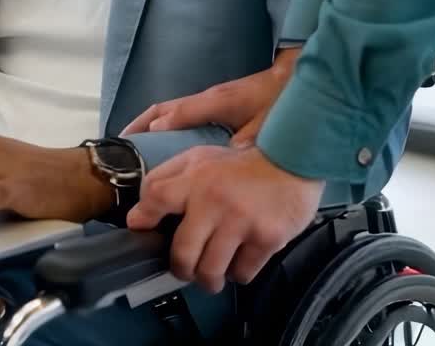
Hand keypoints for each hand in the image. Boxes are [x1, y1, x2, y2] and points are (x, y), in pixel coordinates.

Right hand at [122, 48, 300, 146]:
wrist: (297, 77)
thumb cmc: (280, 103)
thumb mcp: (263, 129)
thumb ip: (239, 149)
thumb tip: (216, 170)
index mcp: (213, 103)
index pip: (171, 115)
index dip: (148, 130)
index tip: (129, 148)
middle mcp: (206, 98)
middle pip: (163, 110)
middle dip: (141, 127)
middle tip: (122, 151)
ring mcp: (211, 99)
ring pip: (172, 111)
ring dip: (153, 126)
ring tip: (136, 151)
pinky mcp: (218, 103)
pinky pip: (185, 113)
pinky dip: (169, 126)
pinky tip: (169, 147)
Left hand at [127, 146, 321, 292]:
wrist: (293, 159)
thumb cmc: (242, 163)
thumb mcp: (202, 158)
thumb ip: (170, 178)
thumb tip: (140, 211)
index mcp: (197, 177)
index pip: (155, 196)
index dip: (143, 217)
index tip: (140, 229)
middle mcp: (215, 201)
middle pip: (182, 254)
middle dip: (180, 267)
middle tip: (186, 266)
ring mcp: (242, 222)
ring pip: (210, 271)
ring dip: (208, 277)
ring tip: (212, 270)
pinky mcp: (267, 239)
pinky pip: (242, 273)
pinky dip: (238, 272)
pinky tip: (239, 259)